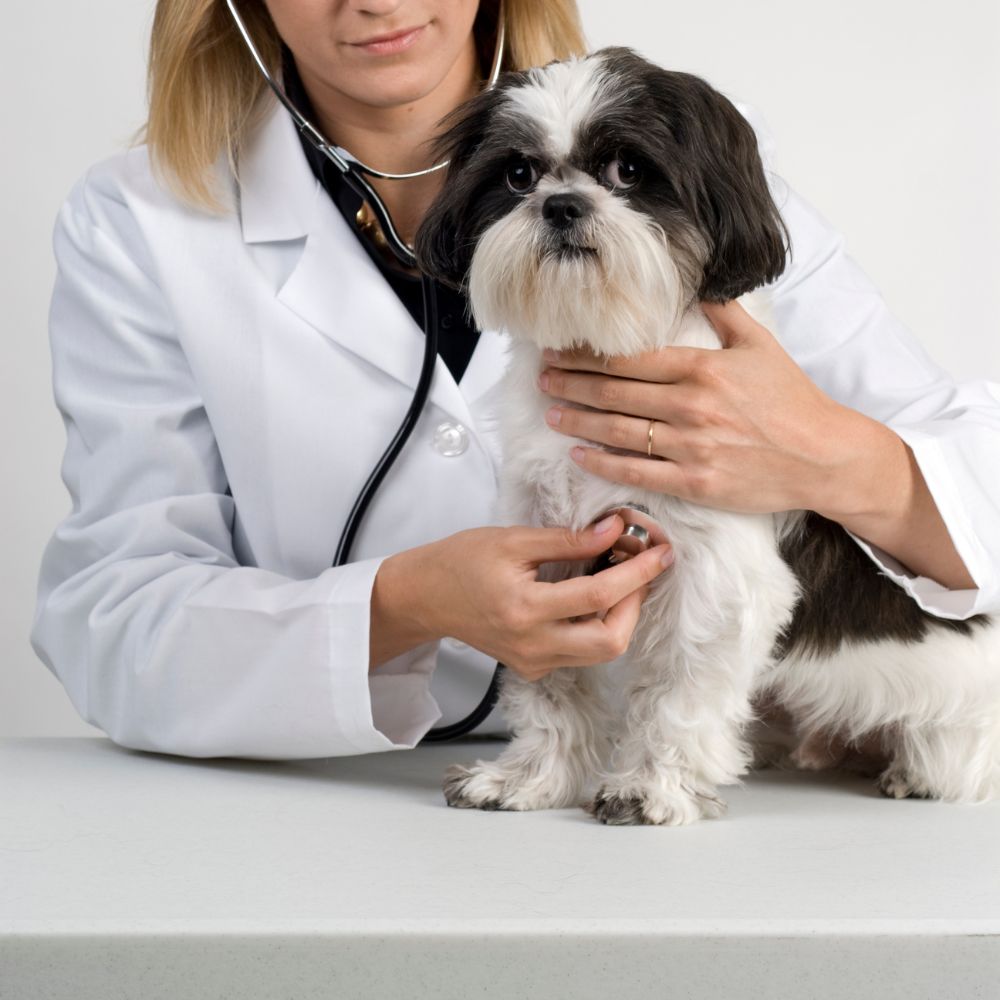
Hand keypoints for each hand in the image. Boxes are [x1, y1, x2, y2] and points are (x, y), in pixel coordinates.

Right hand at [379, 515, 672, 680]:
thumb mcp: (513, 539)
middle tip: (643, 568)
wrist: (426, 597)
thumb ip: (568, 539)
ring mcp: (534, 662)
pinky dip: (599, 625)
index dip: (636, 573)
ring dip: (622, 615)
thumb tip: (615, 530)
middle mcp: (532, 645)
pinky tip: (597, 595)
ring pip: (601, 652)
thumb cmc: (462, 561)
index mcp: (525, 609)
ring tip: (623, 577)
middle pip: (611, 641)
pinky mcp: (534, 667)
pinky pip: (581, 653)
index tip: (659, 550)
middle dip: (637, 603)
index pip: (598, 597)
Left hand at [537, 300, 854, 514]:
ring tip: (550, 413)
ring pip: (618, 432)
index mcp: (702, 368)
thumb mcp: (761, 345)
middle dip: (570, 384)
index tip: (559, 352)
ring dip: (577, 421)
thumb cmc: (793, 400)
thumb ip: (724, 313)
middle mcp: (691, 405)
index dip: (586, 356)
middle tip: (542, 379)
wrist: (824, 456)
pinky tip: (579, 454)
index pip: (628, 359)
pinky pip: (637, 472)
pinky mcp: (695, 482)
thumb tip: (699, 283)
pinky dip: (603, 463)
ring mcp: (691, 446)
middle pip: (613, 393)